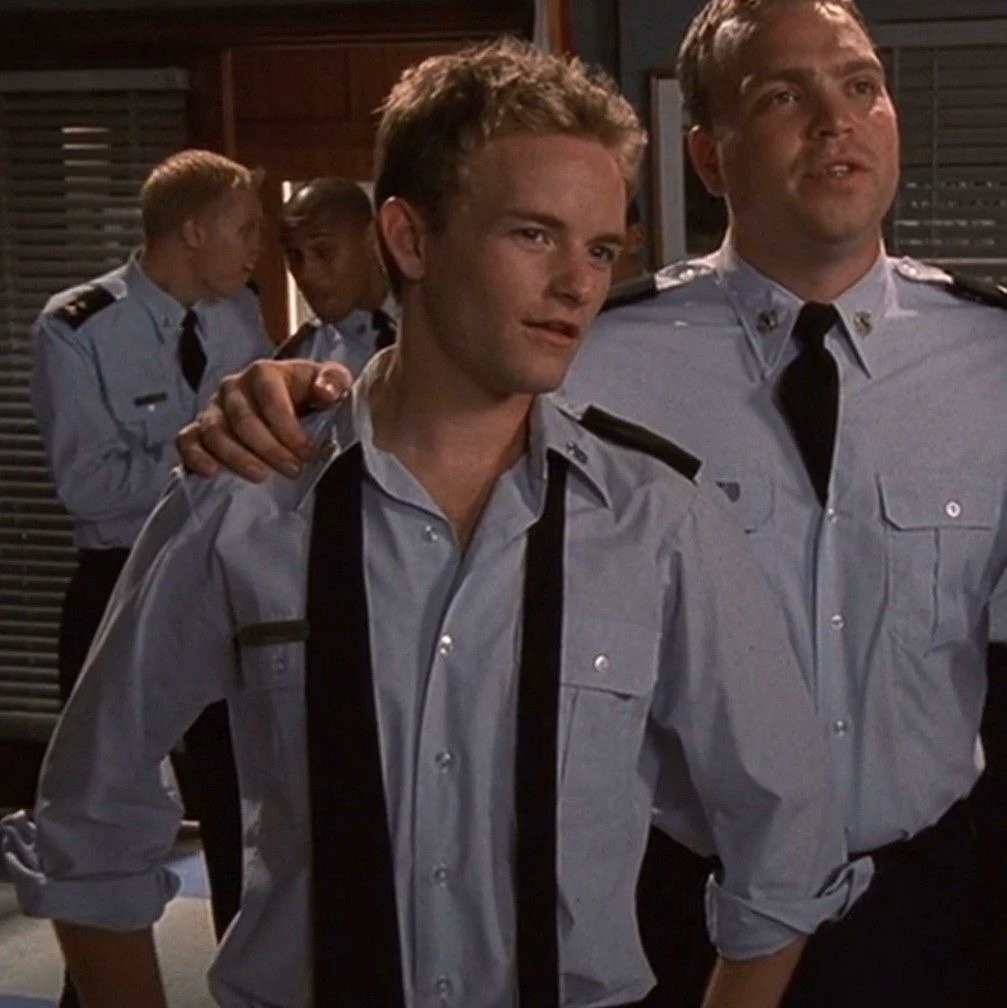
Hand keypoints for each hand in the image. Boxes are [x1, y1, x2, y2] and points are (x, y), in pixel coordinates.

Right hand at [176, 360, 351, 481]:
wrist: (290, 400)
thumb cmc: (310, 393)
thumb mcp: (331, 381)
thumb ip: (334, 382)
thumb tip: (324, 393)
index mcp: (263, 372)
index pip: (271, 400)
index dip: (289, 429)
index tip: (307, 453)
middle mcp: (233, 388)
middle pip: (243, 420)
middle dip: (269, 449)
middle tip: (292, 470)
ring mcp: (213, 409)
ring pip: (214, 432)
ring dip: (237, 457)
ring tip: (261, 476)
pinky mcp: (199, 429)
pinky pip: (187, 441)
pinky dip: (196, 457)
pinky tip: (212, 472)